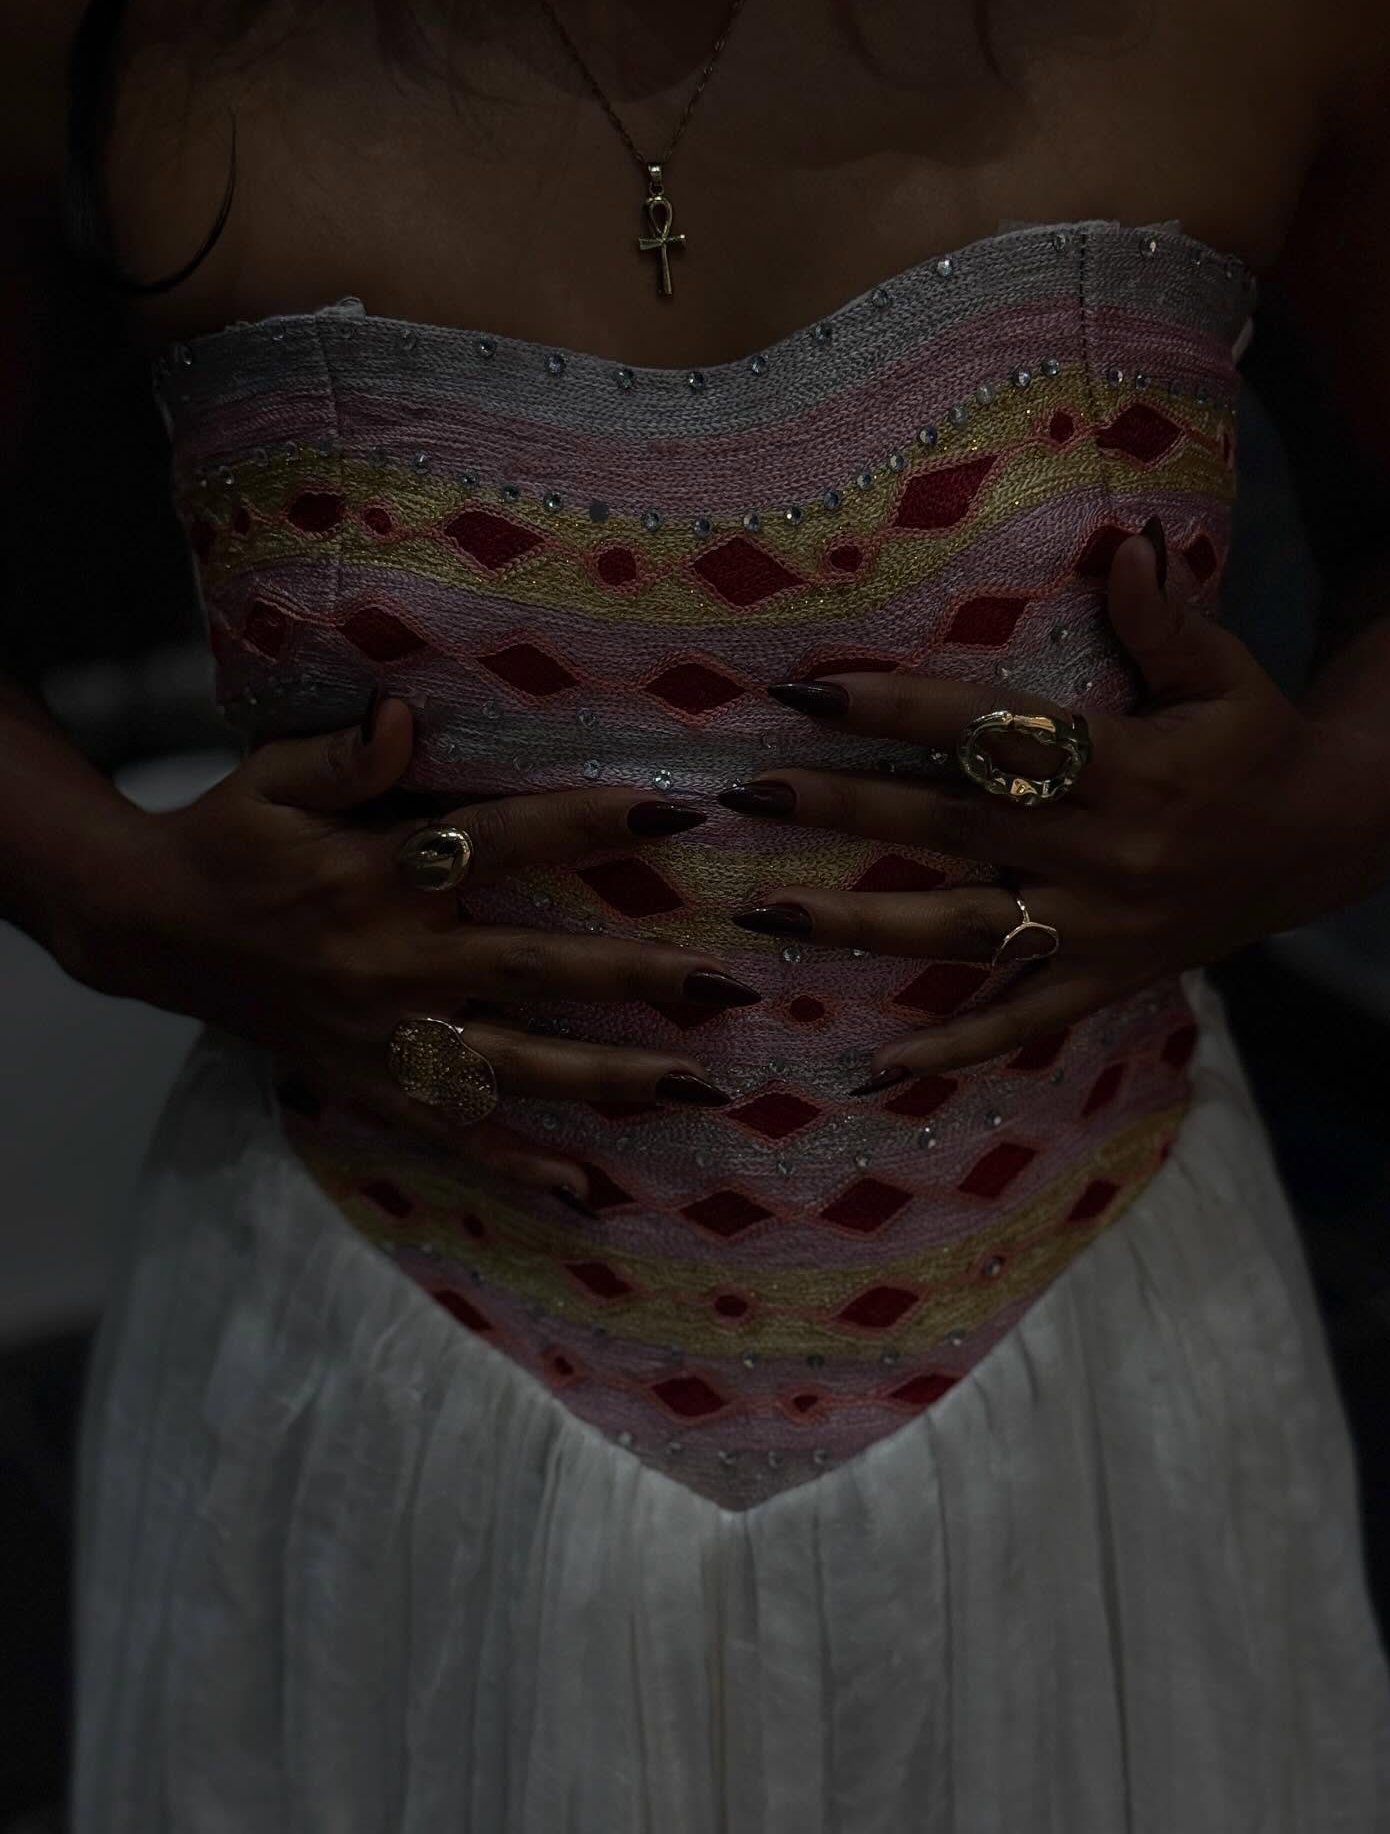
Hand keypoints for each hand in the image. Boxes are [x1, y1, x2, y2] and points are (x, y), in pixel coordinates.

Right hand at [71, 698, 757, 1205]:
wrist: (150, 928)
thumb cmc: (230, 838)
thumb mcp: (271, 778)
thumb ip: (342, 755)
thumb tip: (402, 717)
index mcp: (377, 875)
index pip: (503, 843)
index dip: (590, 826)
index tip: (678, 814)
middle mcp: (392, 963)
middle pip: (532, 972)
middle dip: (633, 978)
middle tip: (726, 983)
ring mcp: (384, 1036)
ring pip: (511, 1064)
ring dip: (606, 1077)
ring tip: (695, 1082)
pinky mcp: (368, 1084)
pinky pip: (452, 1130)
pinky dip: (518, 1162)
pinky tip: (586, 1186)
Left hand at [722, 531, 1389, 1086]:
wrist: (1324, 843)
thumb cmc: (1255, 743)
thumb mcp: (1223, 672)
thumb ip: (1162, 618)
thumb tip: (1120, 545)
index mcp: (1124, 765)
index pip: (992, 732)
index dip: (899, 708)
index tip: (811, 691)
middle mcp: (1100, 851)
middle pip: (952, 828)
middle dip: (847, 808)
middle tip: (752, 792)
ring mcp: (1097, 926)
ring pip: (962, 929)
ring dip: (860, 924)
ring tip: (765, 914)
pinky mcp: (1104, 978)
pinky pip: (1019, 1020)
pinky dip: (951, 1047)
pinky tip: (875, 1067)